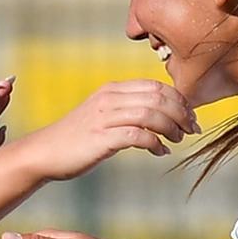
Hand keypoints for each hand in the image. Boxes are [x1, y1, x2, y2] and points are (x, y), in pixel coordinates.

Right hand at [22, 78, 196, 176]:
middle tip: (191, 129)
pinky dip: (155, 144)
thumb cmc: (78, 138)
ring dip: (171, 128)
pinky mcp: (102, 138)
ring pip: (151, 114)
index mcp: (112, 89)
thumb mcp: (104, 115)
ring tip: (178, 140)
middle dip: (181, 113)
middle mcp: (109, 98)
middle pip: (158, 97)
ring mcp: (105, 117)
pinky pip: (138, 136)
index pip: (155, 86)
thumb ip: (129, 111)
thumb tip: (161, 116)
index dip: (179, 100)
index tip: (191, 116)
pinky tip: (160, 152)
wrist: (45, 152)